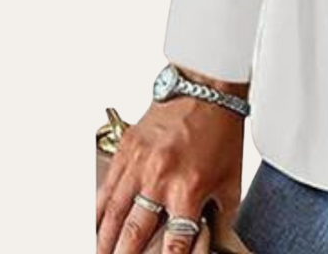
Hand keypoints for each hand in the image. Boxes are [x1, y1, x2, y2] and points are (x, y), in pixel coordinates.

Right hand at [95, 92, 244, 253]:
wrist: (207, 88)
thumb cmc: (220, 129)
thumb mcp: (232, 176)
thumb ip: (222, 211)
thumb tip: (216, 236)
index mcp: (189, 188)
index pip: (174, 241)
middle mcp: (160, 179)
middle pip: (134, 234)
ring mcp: (139, 165)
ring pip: (113, 215)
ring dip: (104, 242)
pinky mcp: (126, 150)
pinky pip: (105, 189)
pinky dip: (98, 212)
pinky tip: (95, 226)